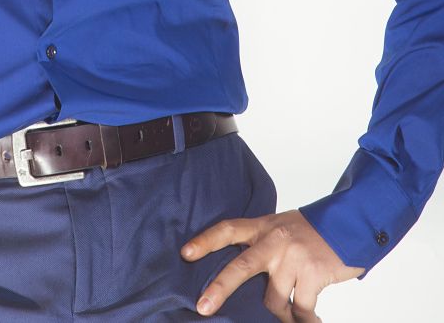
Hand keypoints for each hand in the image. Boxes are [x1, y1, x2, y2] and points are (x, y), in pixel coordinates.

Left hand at [180, 208, 365, 320]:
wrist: (350, 222)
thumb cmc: (312, 232)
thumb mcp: (282, 229)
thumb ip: (262, 246)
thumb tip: (242, 280)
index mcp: (263, 226)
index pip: (228, 229)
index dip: (206, 241)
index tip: (185, 253)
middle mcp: (275, 240)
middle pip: (241, 267)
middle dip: (220, 289)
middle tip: (203, 307)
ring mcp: (293, 257)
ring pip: (274, 299)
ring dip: (283, 314)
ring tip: (292, 315)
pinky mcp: (313, 273)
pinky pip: (301, 309)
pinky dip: (305, 320)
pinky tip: (312, 320)